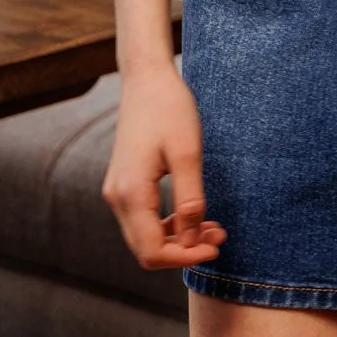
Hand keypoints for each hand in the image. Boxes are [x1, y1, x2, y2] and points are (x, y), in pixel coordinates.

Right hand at [102, 63, 227, 269]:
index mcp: (130, 193)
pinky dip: (167, 224)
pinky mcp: (124, 183)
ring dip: (178, 239)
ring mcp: (117, 191)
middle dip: (184, 249)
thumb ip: (190, 200)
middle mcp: (117, 197)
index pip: (152, 251)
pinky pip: (142, 219)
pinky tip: (192, 216)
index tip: (216, 248)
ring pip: (144, 236)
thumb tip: (192, 241)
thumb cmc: (169, 108)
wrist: (146, 78)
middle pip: (146, 249)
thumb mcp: (188, 153)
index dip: (185, 257)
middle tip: (220, 236)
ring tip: (212, 227)